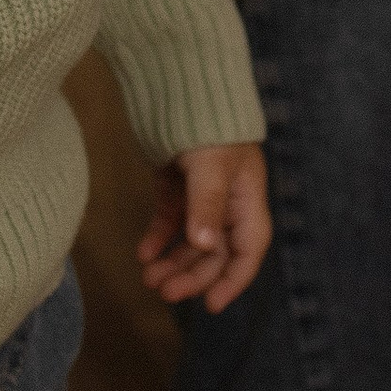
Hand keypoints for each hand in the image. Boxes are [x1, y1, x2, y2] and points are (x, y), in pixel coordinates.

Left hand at [137, 139, 272, 312]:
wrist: (180, 85)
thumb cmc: (208, 123)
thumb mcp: (211, 164)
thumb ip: (208, 205)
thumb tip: (205, 246)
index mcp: (248, 198)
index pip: (248, 249)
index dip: (234, 280)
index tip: (212, 305)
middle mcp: (228, 201)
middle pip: (216, 253)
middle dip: (192, 276)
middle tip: (163, 292)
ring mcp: (201, 195)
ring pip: (191, 242)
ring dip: (173, 263)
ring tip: (148, 279)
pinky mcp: (176, 186)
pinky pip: (169, 222)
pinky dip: (158, 239)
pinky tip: (143, 253)